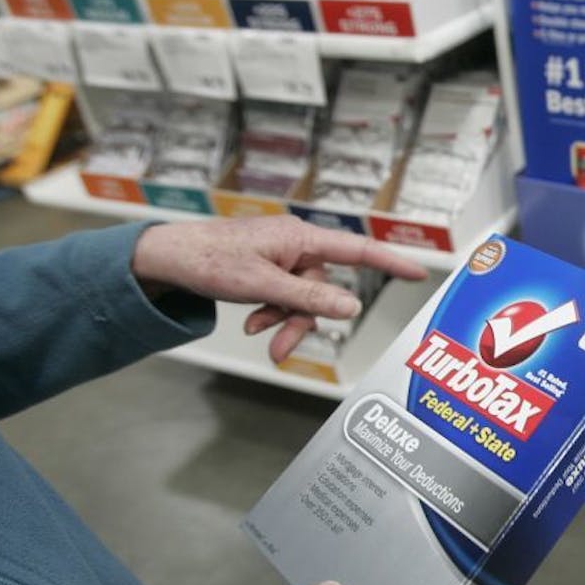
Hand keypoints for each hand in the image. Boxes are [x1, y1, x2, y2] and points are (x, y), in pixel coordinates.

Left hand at [131, 217, 427, 362]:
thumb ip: (308, 298)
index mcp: (299, 237)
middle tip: (282, 348)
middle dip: (303, 318)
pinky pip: (284, 294)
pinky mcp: (266, 267)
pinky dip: (272, 311)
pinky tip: (252, 320)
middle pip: (323, 286)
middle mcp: (295, 243)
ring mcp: (280, 255)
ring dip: (284, 319)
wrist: (166, 258)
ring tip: (259, 332)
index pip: (357, 250)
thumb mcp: (261, 286)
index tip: (418, 273)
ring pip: (302, 296)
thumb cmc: (209, 260)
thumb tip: (350, 306)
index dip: (391, 262)